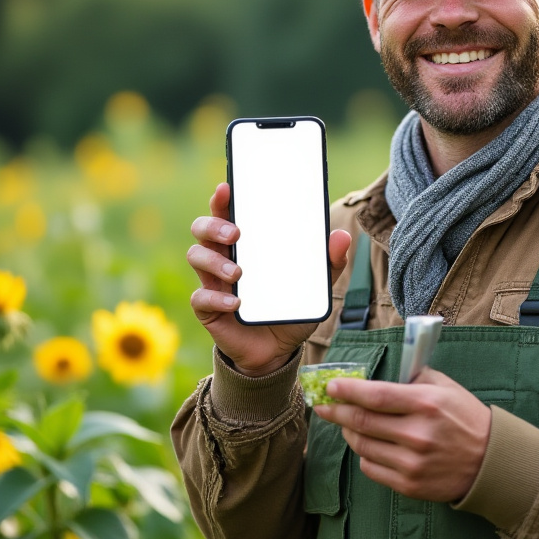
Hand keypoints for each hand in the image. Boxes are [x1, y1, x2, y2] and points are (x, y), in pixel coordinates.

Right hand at [187, 182, 351, 376]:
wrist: (278, 351)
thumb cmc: (291, 307)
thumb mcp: (316, 286)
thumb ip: (329, 262)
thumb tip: (342, 236)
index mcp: (247, 245)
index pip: (228, 213)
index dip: (222, 199)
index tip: (227, 187)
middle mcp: (224, 258)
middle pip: (202, 229)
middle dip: (213, 224)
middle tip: (236, 233)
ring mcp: (213, 283)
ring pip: (196, 257)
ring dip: (214, 261)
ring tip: (238, 274)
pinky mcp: (209, 310)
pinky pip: (200, 298)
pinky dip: (216, 299)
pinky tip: (236, 304)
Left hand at [315, 367, 491, 502]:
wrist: (488, 460)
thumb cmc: (465, 417)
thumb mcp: (445, 387)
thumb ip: (413, 377)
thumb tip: (378, 375)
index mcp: (426, 403)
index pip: (376, 396)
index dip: (348, 391)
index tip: (331, 387)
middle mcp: (417, 434)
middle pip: (362, 421)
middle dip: (337, 412)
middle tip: (324, 406)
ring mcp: (412, 463)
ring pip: (362, 446)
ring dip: (349, 432)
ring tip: (348, 424)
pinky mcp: (409, 484)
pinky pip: (371, 468)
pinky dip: (364, 455)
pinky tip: (369, 445)